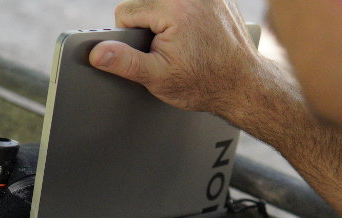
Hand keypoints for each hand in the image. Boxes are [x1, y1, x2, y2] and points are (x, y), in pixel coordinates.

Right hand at [89, 0, 264, 120]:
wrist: (243, 85)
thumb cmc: (204, 83)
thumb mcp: (157, 77)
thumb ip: (124, 62)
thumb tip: (98, 52)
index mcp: (173, 8)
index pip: (126, 12)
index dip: (129, 38)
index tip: (149, 53)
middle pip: (146, 3)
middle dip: (149, 27)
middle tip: (169, 51)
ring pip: (165, 3)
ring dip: (166, 21)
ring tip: (183, 45)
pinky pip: (187, 3)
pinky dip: (186, 17)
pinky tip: (196, 37)